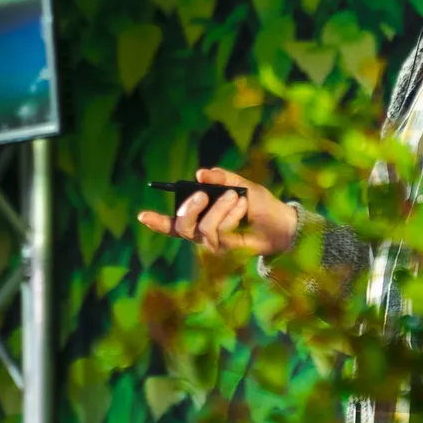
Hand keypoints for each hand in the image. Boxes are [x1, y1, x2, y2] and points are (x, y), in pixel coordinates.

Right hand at [137, 167, 297, 255]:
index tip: (141, 216)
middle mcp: (202, 231)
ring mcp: (213, 242)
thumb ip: (221, 178)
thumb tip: (200, 173)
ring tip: (236, 196)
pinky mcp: (226, 249)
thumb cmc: (259, 204)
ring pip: (203, 228)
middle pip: (182, 226)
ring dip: (219, 208)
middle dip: (189, 208)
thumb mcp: (241, 185)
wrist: (281, 223)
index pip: (174, 223)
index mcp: (201, 215)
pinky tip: (243, 206)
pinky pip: (220, 232)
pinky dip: (231, 215)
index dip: (157, 222)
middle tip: (203, 194)